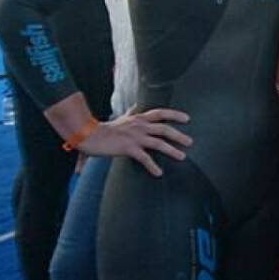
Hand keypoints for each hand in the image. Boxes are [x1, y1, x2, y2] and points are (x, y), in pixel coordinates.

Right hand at [77, 107, 191, 176]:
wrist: (88, 134)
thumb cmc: (103, 128)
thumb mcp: (121, 117)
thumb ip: (130, 113)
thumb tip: (135, 106)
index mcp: (138, 118)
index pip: (160, 113)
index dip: (175, 115)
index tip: (187, 119)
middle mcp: (139, 126)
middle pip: (164, 128)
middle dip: (179, 135)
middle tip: (190, 142)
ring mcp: (134, 136)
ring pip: (158, 143)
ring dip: (172, 150)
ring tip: (182, 157)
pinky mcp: (128, 148)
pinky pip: (144, 158)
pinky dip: (152, 166)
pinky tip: (158, 173)